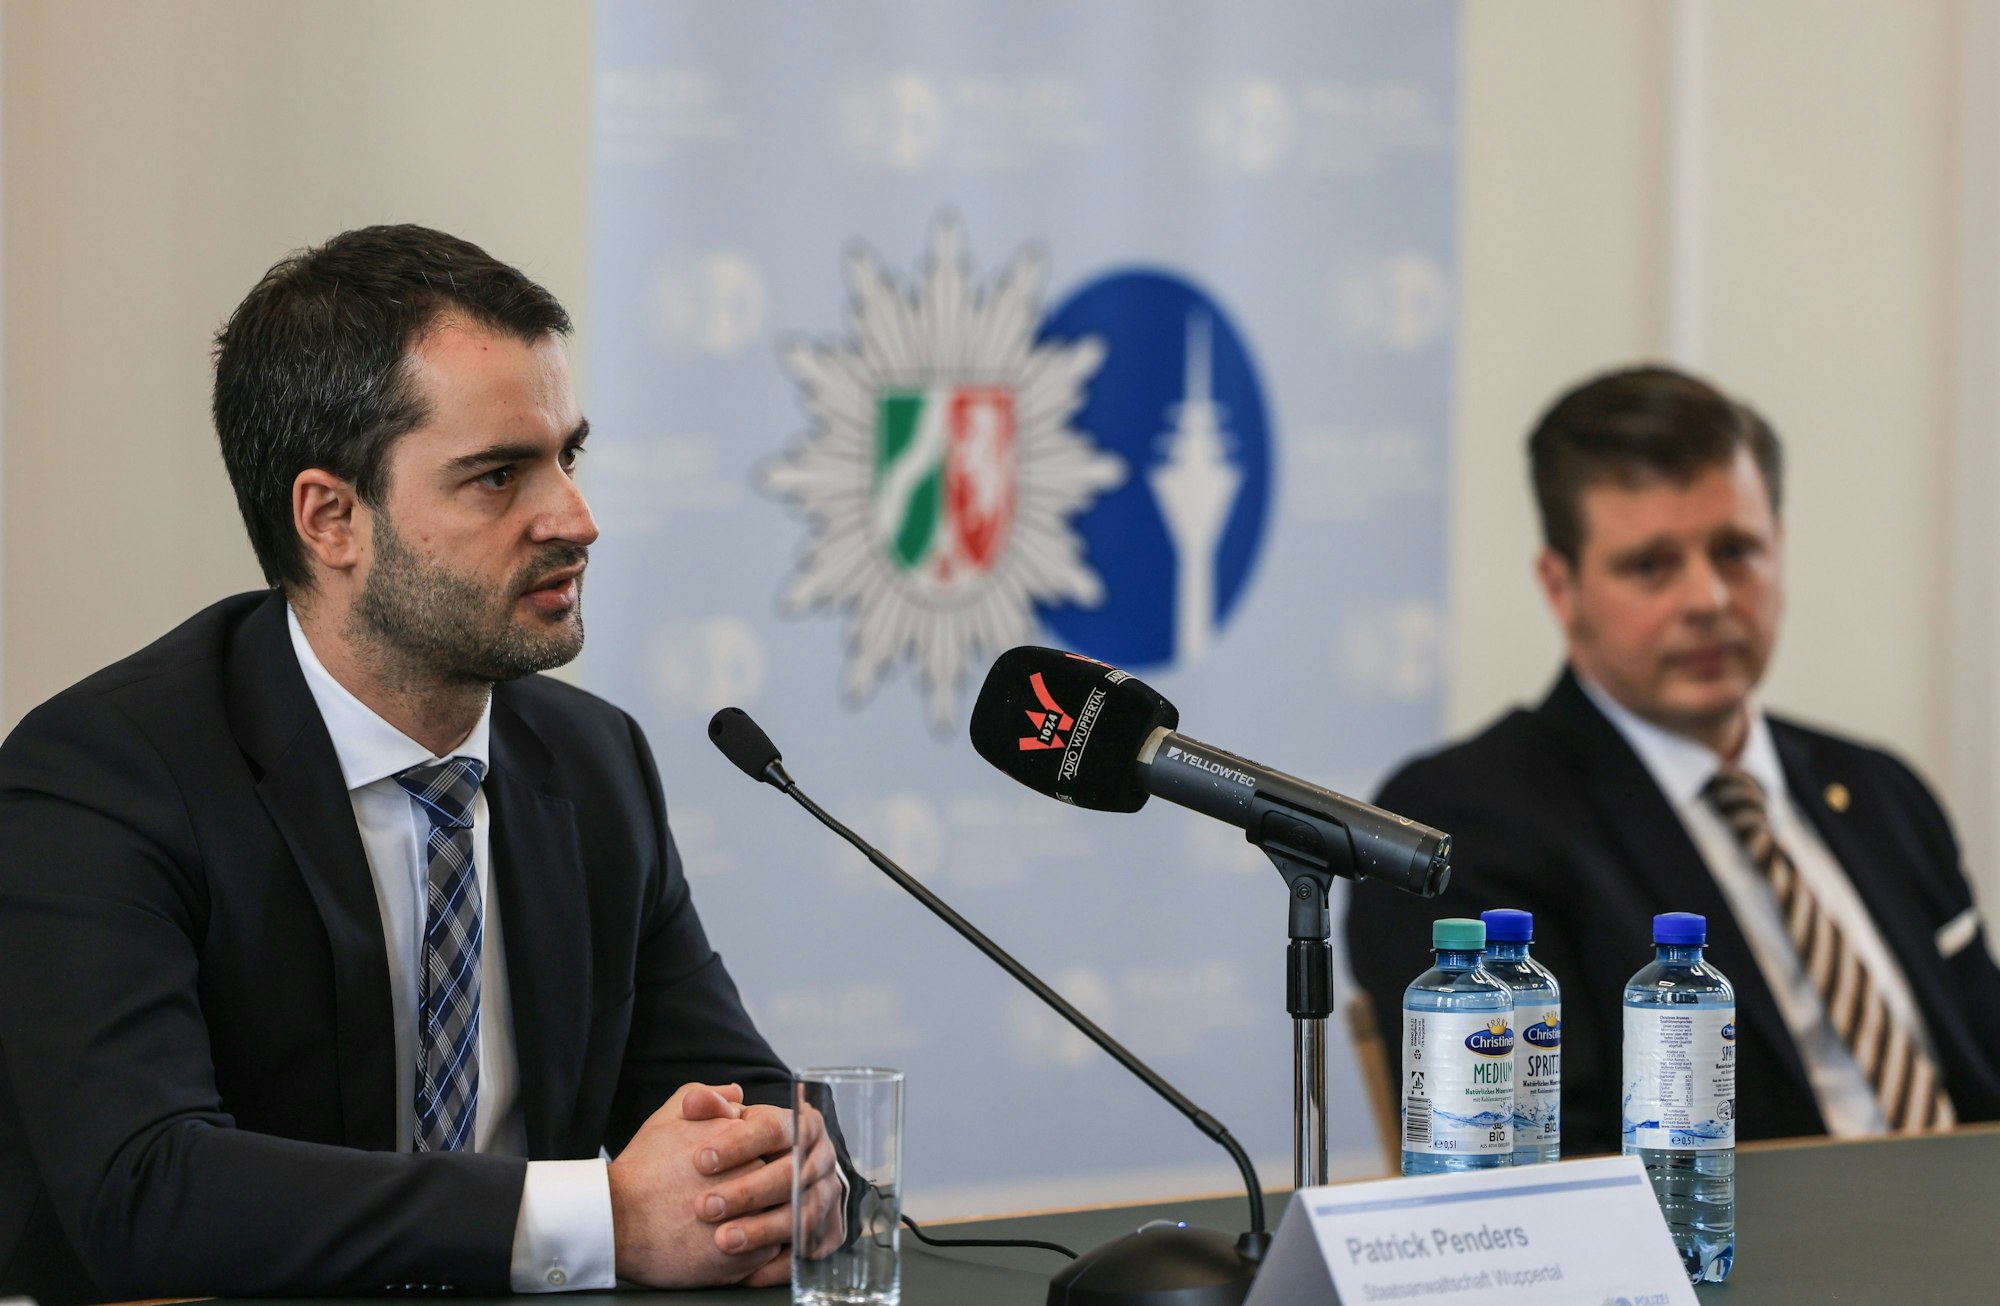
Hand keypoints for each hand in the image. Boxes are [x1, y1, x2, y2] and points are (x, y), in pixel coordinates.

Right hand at [607, 1082, 785, 1287]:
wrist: (615, 1220)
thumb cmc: (643, 1169)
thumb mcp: (670, 1118)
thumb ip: (706, 1098)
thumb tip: (736, 1094)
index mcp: (742, 1142)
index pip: (773, 1145)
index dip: (756, 1156)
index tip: (739, 1167)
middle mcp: (752, 1178)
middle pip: (778, 1181)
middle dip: (763, 1188)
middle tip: (737, 1196)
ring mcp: (750, 1221)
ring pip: (777, 1218)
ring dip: (763, 1220)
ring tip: (736, 1221)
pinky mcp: (741, 1261)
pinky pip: (766, 1253)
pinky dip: (753, 1250)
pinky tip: (729, 1243)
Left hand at [690, 1094, 846, 1280]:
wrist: (777, 1181)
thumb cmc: (744, 1148)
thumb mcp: (725, 1120)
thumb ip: (707, 1106)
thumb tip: (696, 1100)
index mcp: (800, 1124)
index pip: (774, 1128)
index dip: (738, 1144)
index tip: (700, 1160)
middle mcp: (821, 1158)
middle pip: (791, 1174)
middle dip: (747, 1191)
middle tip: (706, 1206)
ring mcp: (828, 1196)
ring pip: (801, 1214)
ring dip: (762, 1230)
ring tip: (722, 1240)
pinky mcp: (828, 1232)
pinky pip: (808, 1251)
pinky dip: (779, 1263)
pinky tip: (746, 1270)